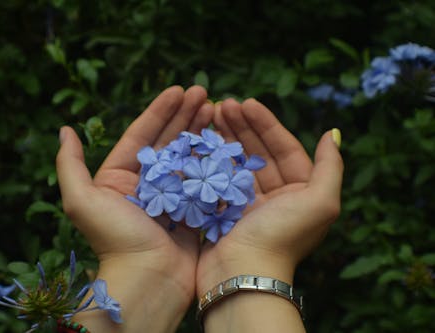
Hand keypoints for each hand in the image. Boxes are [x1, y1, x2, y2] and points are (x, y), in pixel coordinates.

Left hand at [56, 86, 213, 331]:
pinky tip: (226, 141)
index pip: (142, 134)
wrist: (148, 280)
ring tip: (216, 110)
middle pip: (168, 141)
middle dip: (185, 115)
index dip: (160, 110)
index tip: (179, 89)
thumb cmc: (115, 240)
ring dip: (201, 132)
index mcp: (120, 178)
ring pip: (187, 156)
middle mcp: (146, 184)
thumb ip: (69, 164)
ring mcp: (172, 197)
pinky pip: (204, 179)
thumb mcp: (82, 200)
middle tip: (204, 93)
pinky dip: (214, 160)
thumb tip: (65, 130)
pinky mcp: (192, 210)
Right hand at [196, 98, 342, 331]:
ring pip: (238, 162)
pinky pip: (220, 178)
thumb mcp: (321, 202)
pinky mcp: (224, 211)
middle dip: (243, 126)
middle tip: (223, 103)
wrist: (243, 275)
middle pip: (259, 151)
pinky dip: (212, 159)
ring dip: (226, 137)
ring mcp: (248, 204)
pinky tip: (201, 140)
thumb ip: (331, 166)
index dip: (267, 123)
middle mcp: (276, 196)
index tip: (247, 102)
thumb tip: (333, 132)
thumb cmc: (283, 237)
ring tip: (210, 115)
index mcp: (300, 192)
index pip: (285, 148)